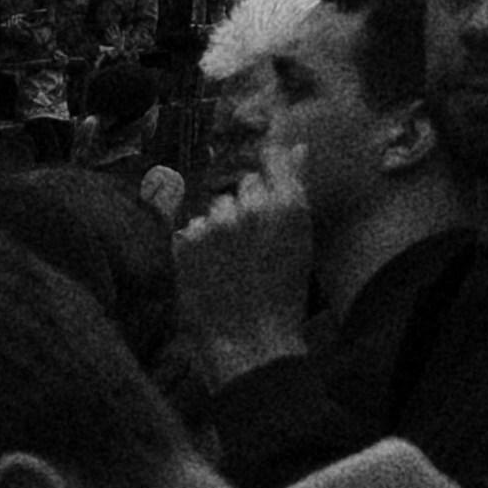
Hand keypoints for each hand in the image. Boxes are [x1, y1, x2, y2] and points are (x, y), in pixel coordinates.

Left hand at [166, 144, 318, 381]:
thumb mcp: (301, 238)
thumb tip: (298, 146)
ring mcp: (215, 223)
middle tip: (252, 244)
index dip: (266, 162)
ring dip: (220, 227)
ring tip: (231, 262)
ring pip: (216, 208)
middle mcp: (250, 206)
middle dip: (245, 206)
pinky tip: (212, 271)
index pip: (270, 156)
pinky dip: (198, 247)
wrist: (251, 341)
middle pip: (242, 185)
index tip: (265, 175)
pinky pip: (192, 228)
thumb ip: (295, 187)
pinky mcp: (186, 241)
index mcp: (287, 204)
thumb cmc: (282, 293)